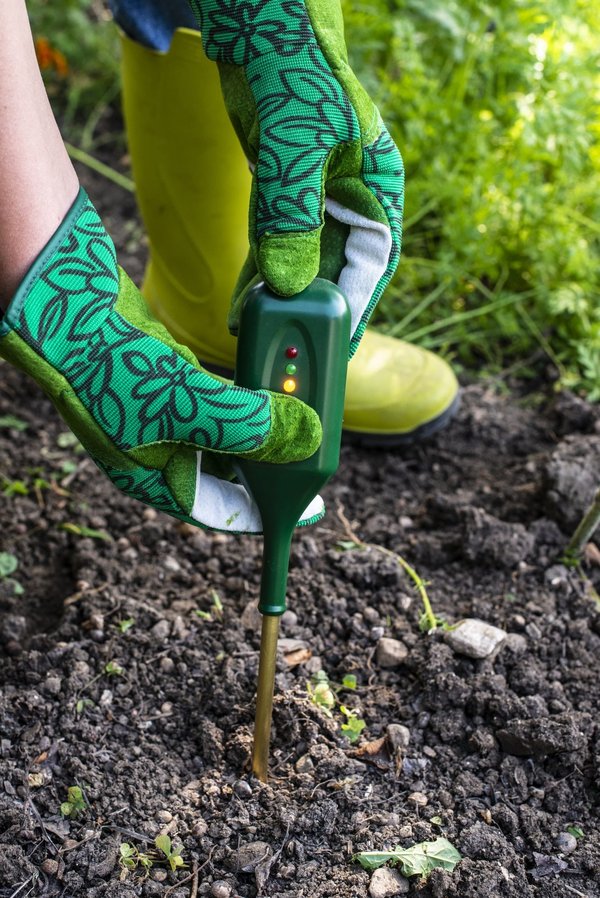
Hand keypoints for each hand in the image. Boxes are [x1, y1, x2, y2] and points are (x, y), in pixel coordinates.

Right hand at [0, 189, 322, 531]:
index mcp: (155, 478)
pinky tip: (267, 380)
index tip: (306, 506)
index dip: (266, 510)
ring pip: (227, 429)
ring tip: (301, 412)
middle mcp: (160, 451)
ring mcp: (162, 413)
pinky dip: (243, 390)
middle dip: (273, 460)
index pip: (223, 510)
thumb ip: (247, 425)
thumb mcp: (184, 405)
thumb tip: (306, 438)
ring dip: (262, 421)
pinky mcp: (165, 377)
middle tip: (313, 447)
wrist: (60, 306)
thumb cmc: (106, 367)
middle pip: (231, 469)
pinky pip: (217, 394)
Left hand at [189, 0, 403, 356]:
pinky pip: (276, 247)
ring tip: (259, 337)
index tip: (336, 344)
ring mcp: (317, 200)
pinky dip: (260, 275)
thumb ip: (292, 213)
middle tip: (291, 355)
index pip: (373, 261)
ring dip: (283, 299)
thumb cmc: (291, 70)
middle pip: (338, 270)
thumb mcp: (293, 143)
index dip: (356, 305)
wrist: (260, 25)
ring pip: (304, 264)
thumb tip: (288, 284)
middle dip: (313, 312)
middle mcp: (352, 199)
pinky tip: (243, 303)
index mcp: (376, 186)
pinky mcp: (284, 198)